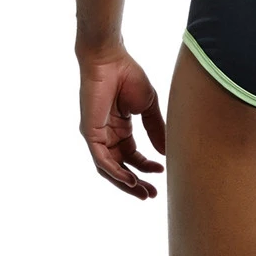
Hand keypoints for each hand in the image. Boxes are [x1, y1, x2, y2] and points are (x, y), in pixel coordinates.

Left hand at [78, 47, 166, 199]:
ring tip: (143, 192)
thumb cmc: (128, 75)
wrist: (111, 59)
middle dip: (136, 183)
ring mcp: (96, 135)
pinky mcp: (90, 133)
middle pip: (120, 167)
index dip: (146, 166)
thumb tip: (165, 152)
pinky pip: (101, 159)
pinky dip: (115, 172)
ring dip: (126, 183)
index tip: (162, 171)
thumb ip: (156, 129)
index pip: (132, 156)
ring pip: (109, 168)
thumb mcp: (148, 106)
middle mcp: (106, 135)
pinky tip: (130, 179)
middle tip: (152, 195)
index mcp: (119, 128)